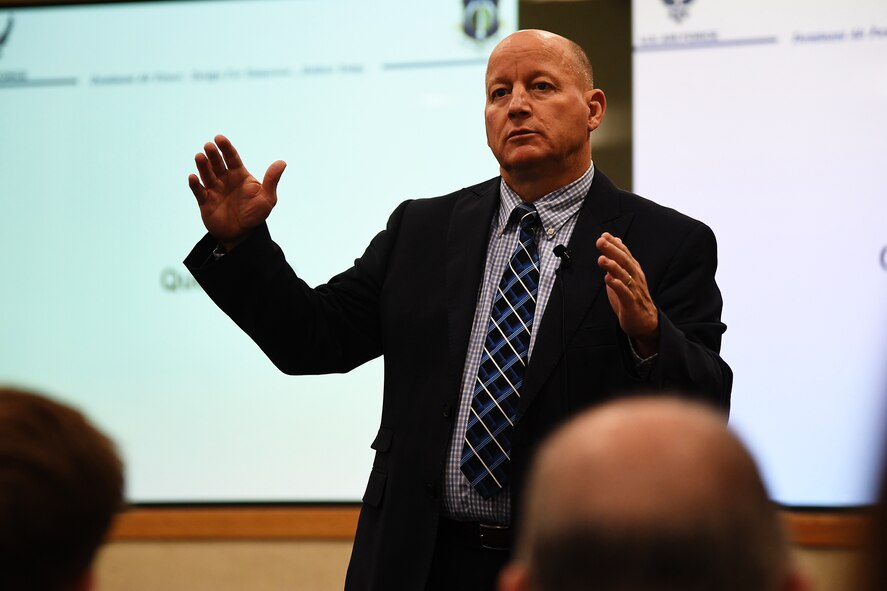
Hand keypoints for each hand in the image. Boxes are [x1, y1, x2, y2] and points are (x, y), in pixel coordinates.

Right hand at [188, 134, 285, 250]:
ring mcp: (214, 190)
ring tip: (200, 157)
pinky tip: (193, 177)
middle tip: (208, 146)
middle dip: (213, 154)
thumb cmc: (256, 215)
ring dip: (202, 166)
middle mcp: (225, 179)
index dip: (226, 148)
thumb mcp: (267, 198)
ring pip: (206, 174)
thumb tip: (282, 162)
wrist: (243, 234)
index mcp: (239, 175)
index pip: (232, 158)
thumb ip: (271, 180)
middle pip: (217, 163)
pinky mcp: (205, 202)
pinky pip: (198, 191)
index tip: (219, 138)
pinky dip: (195, 184)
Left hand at [596, 232, 658, 355]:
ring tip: (601, 258)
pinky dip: (617, 285)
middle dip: (612, 250)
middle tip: (600, 241)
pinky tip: (608, 279)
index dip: (615, 244)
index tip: (604, 235)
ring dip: (612, 266)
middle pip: (624, 261)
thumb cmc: (632, 299)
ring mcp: (634, 290)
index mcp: (633, 271)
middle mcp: (635, 277)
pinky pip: (624, 293)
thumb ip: (618, 262)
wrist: (644, 322)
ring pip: (624, 275)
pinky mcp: (631, 303)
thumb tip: (612, 245)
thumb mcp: (624, 278)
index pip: (624, 254)